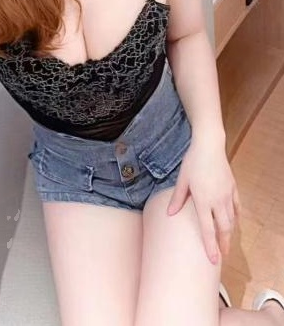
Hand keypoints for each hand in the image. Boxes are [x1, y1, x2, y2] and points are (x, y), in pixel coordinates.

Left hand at [167, 136, 240, 264]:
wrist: (209, 146)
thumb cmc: (193, 162)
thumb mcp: (182, 180)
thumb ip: (178, 198)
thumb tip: (170, 213)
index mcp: (203, 200)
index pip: (208, 229)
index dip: (210, 246)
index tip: (213, 260)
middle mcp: (218, 201)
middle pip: (224, 228)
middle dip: (224, 244)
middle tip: (222, 256)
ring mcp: (227, 195)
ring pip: (232, 219)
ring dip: (230, 232)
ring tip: (226, 241)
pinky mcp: (233, 188)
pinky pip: (236, 207)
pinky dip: (235, 216)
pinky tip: (233, 220)